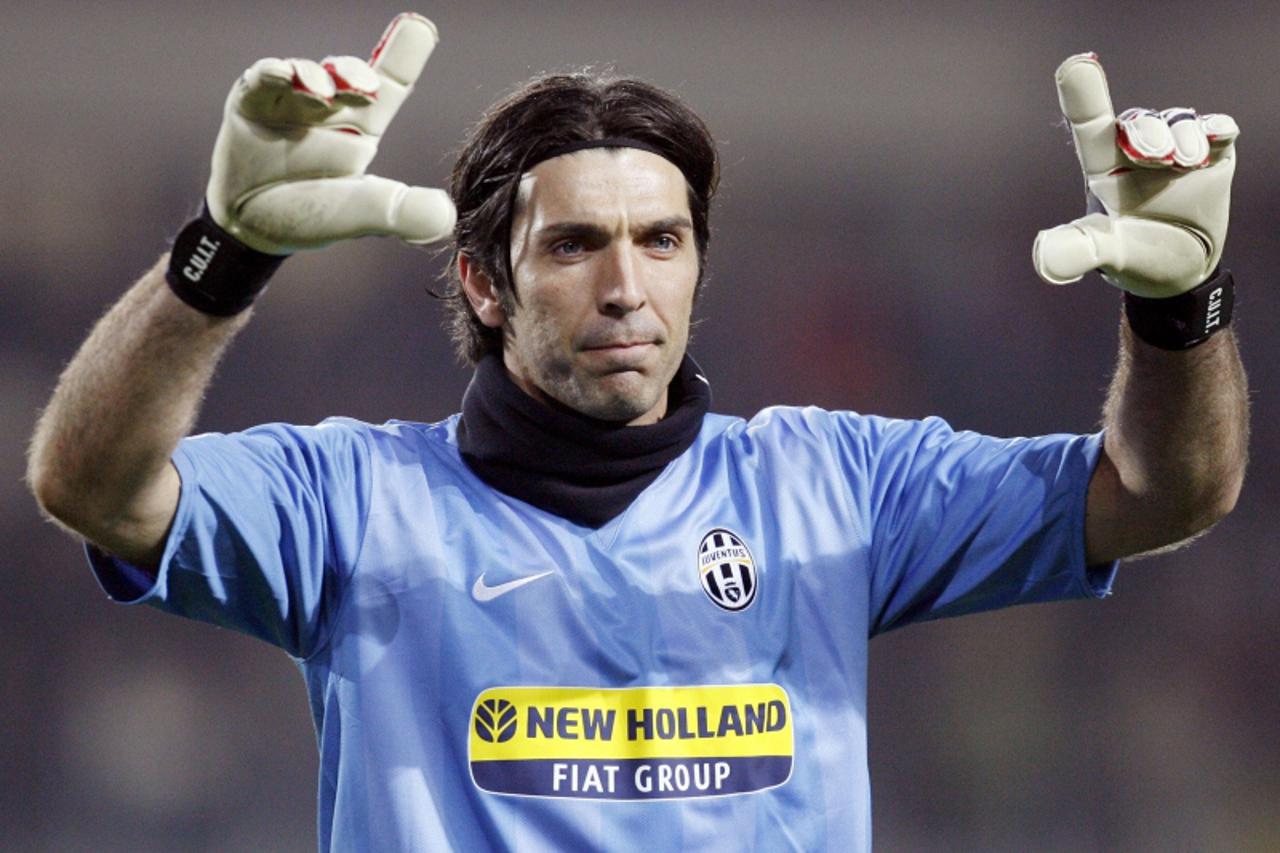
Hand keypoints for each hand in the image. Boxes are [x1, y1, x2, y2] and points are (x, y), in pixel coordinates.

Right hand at [207, 13, 454, 253]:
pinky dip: (271, 73)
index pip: (389, 83)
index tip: (420, 27)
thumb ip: (401, 213)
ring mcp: (288, 100)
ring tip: (320, 91)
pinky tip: (281, 74)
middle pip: (347, 74)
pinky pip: (261, 80)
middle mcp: (328, 106)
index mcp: (362, 126)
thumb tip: (447, 216)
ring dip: (313, 75)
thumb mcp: (361, 217)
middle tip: (365, 86)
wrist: (253, 226)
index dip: (405, 54)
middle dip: (355, 72)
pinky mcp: (251, 102)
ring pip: (304, 74)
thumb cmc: (313, 215)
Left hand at [1032, 53, 1238, 297]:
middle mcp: (1137, 152)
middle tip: (1154, 156)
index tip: (1076, 65)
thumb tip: (1043, 258)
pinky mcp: (1213, 156)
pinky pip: (1217, 129)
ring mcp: (1176, 152)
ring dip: (1181, 135)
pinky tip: (1216, 137)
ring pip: (1177, 121)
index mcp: (1104, 167)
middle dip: (1146, 130)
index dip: (1082, 94)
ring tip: (1185, 161)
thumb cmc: (1132, 256)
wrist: (1180, 270)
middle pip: (1138, 121)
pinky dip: (1216, 129)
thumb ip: (1077, 250)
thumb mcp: (1105, 254)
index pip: (1089, 124)